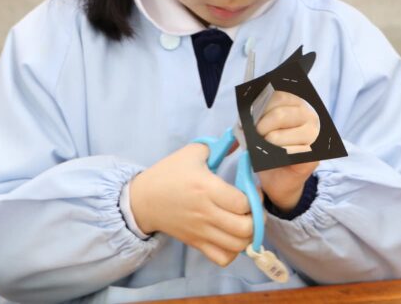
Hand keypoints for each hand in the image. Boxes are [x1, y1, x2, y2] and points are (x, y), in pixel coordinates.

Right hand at [130, 144, 252, 266]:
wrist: (143, 200)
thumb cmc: (168, 173)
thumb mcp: (193, 152)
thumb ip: (220, 146)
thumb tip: (241, 142)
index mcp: (206, 188)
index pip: (242, 203)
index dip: (254, 197)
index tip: (253, 189)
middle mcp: (206, 213)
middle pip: (245, 229)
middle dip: (257, 218)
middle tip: (254, 208)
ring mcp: (201, 232)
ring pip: (237, 246)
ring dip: (248, 236)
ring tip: (245, 222)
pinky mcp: (196, 243)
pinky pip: (222, 258)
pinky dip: (233, 251)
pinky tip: (232, 237)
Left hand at [255, 92, 319, 211]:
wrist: (280, 179)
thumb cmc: (270, 149)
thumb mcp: (262, 127)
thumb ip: (258, 115)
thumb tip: (247, 114)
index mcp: (298, 104)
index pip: (278, 97)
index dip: (260, 109)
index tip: (253, 120)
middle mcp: (310, 116)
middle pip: (278, 116)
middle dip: (260, 129)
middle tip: (258, 138)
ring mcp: (314, 137)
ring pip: (277, 137)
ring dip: (265, 145)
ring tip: (266, 149)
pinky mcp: (313, 157)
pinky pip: (285, 154)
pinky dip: (274, 158)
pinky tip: (276, 159)